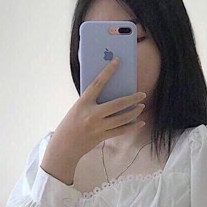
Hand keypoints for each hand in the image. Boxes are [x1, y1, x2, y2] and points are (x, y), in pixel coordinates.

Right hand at [43, 57, 147, 183]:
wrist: (65, 145)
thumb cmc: (71, 123)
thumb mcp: (78, 108)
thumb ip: (92, 101)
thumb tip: (111, 92)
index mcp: (83, 103)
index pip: (98, 83)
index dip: (108, 71)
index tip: (117, 61)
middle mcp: (92, 114)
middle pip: (117, 104)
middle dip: (132, 99)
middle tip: (142, 94)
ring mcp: (98, 127)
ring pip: (122, 118)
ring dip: (134, 112)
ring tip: (141, 106)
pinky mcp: (102, 137)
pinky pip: (121, 131)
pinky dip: (132, 126)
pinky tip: (140, 123)